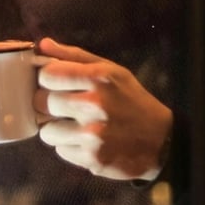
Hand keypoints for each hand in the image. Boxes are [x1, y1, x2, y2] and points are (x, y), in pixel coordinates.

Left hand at [34, 37, 171, 180]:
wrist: (162, 141)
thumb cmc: (132, 101)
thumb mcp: (111, 71)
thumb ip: (74, 56)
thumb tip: (42, 45)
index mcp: (99, 78)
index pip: (47, 75)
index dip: (46, 80)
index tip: (54, 84)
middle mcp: (94, 105)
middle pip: (41, 102)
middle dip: (48, 105)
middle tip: (64, 107)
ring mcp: (92, 134)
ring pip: (47, 131)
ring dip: (56, 129)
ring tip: (75, 126)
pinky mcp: (92, 159)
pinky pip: (60, 150)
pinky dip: (69, 147)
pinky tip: (86, 141)